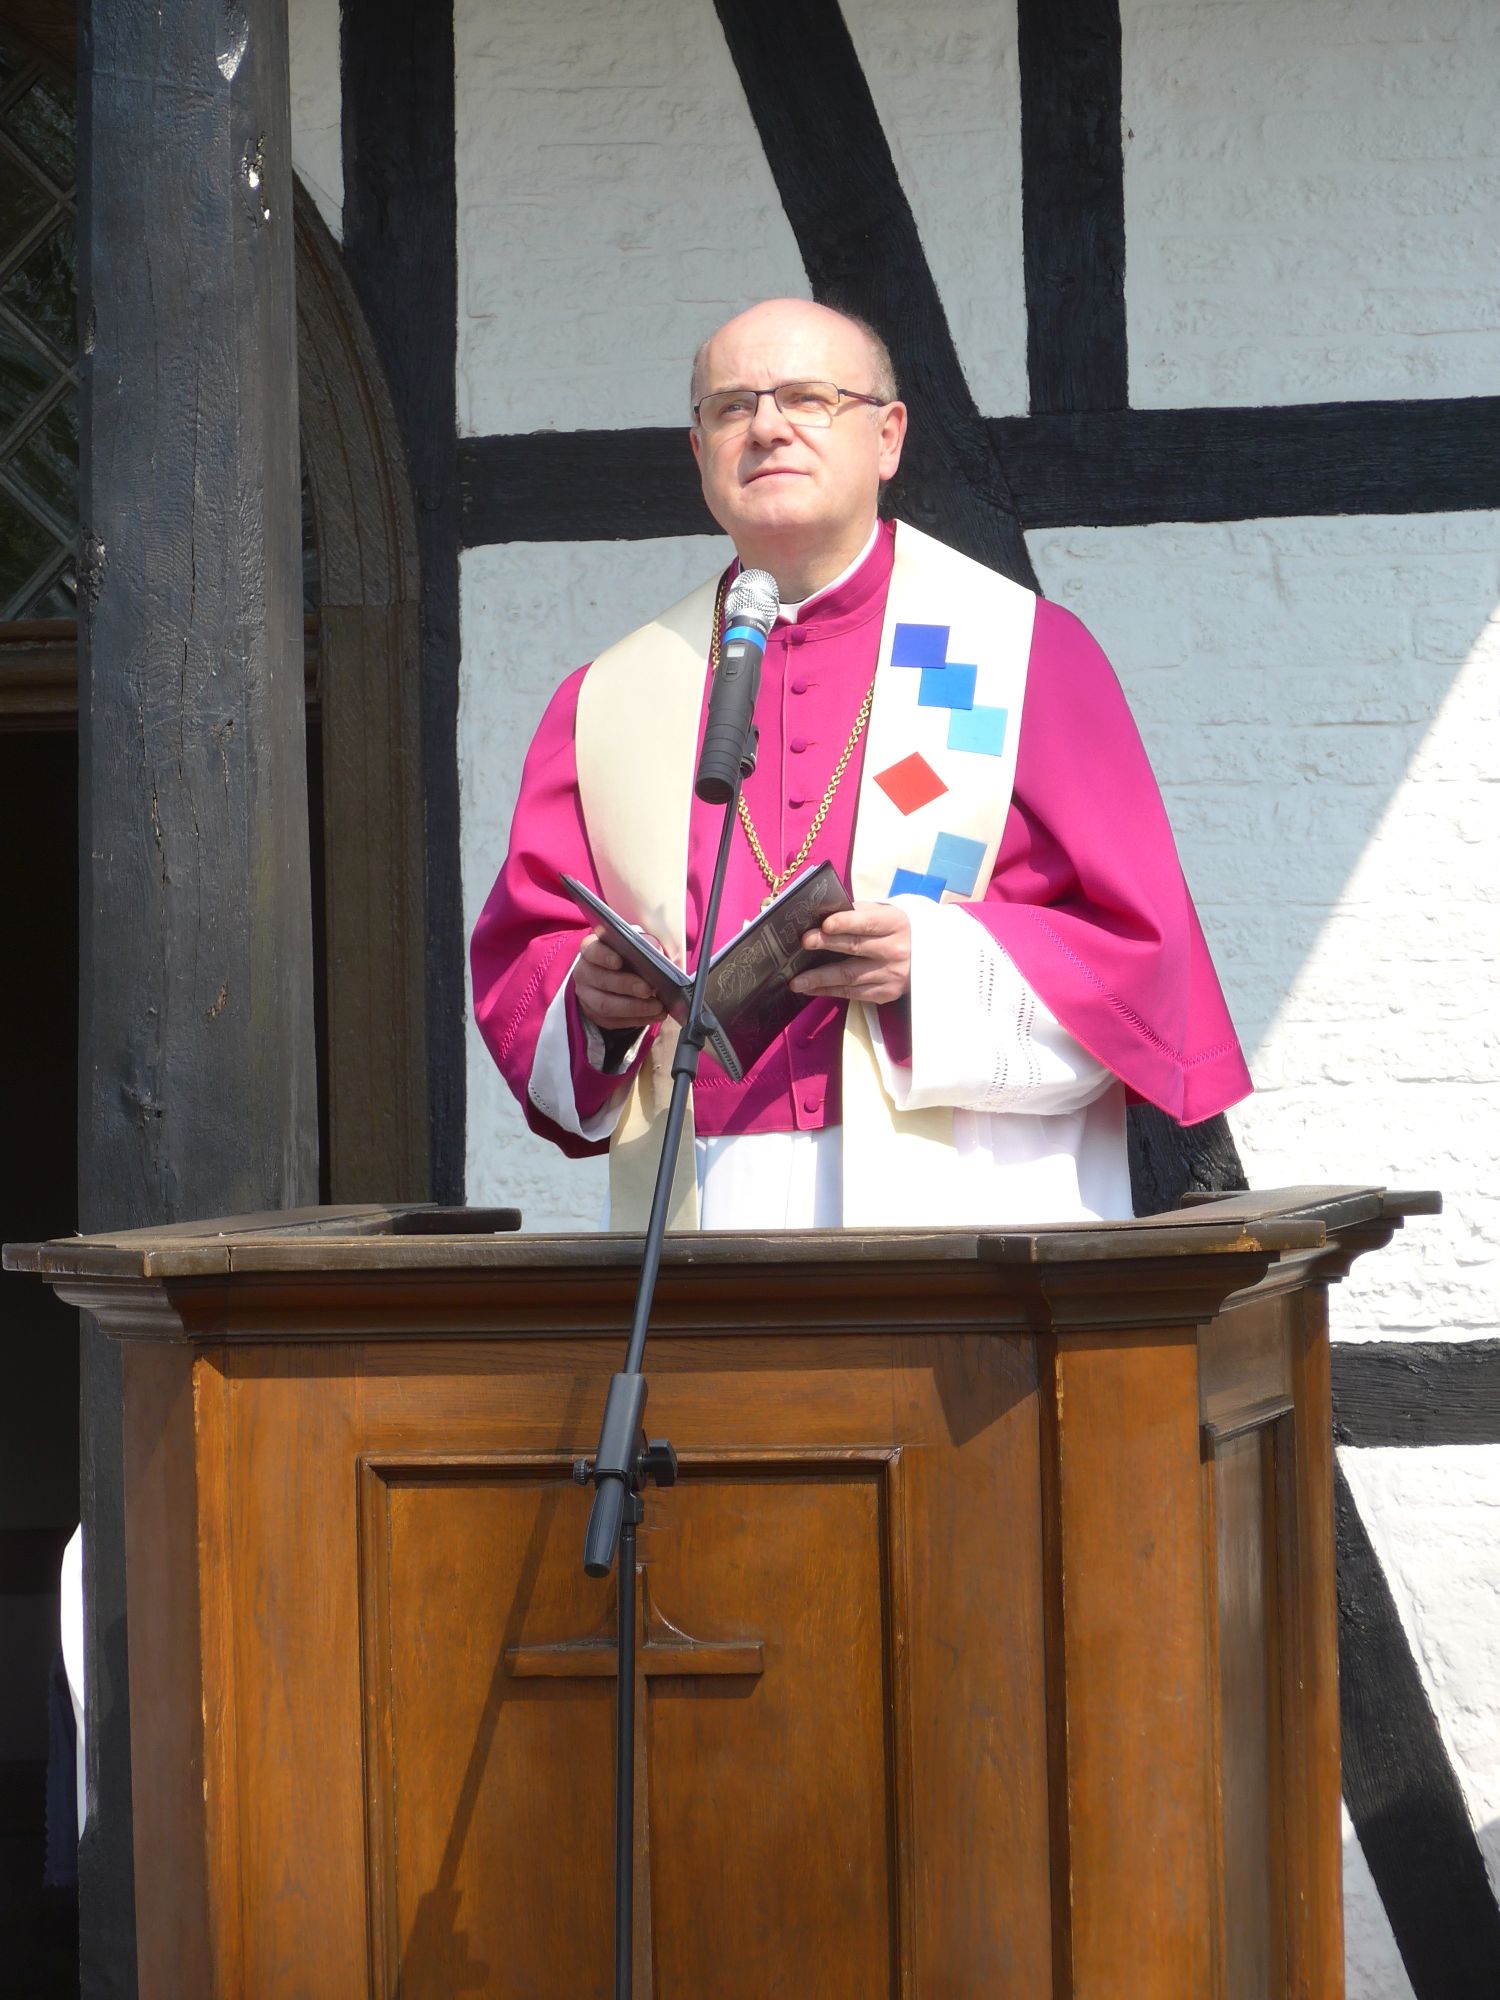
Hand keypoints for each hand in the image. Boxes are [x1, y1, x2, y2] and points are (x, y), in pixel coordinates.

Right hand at [571, 928, 667, 1031]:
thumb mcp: (637, 947)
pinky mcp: (595, 1015)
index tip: (618, 961)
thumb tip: (653, 949)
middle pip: (600, 980)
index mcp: (591, 949)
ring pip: (605, 1005)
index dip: (603, 956)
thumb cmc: (630, 958)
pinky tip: (655, 1015)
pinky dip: (637, 1019)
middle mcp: (584, 972)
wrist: (622, 978)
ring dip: (634, 1007)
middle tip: (648, 989)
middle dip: (626, 985)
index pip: (592, 950)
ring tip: (657, 1006)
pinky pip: (614, 1021)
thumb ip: (644, 945)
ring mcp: (587, 996)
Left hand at [792, 902, 910, 1005]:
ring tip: (795, 981)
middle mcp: (896, 950)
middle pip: (856, 947)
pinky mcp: (886, 993)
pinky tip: (810, 989)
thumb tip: (819, 916)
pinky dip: (828, 991)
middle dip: (827, 944)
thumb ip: (856, 913)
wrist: (924, 957)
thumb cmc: (892, 929)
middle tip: (804, 942)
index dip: (846, 923)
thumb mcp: (882, 914)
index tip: (825, 923)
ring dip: (820, 978)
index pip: (868, 922)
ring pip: (850, 976)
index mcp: (895, 923)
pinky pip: (852, 994)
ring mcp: (891, 975)